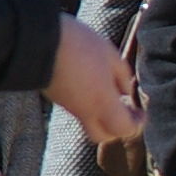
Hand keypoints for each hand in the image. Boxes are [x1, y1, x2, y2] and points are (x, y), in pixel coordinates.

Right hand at [46, 14, 140, 147]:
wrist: (35, 39)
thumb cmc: (77, 43)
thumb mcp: (108, 53)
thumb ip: (121, 75)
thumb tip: (127, 91)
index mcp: (102, 102)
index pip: (124, 129)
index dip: (137, 124)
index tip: (140, 111)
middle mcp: (84, 110)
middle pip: (103, 135)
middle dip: (117, 127)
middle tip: (125, 109)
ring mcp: (66, 105)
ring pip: (88, 121)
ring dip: (102, 114)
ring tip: (108, 91)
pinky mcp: (55, 96)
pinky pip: (76, 108)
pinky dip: (87, 103)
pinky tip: (90, 84)